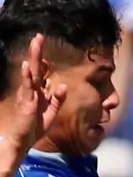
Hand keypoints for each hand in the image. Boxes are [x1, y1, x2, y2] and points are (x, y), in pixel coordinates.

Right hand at [4, 33, 66, 155]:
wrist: (24, 140)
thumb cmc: (35, 127)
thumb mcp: (51, 112)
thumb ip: (57, 100)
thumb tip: (64, 86)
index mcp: (38, 92)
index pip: (41, 74)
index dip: (45, 64)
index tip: (48, 54)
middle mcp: (32, 90)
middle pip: (36, 67)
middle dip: (38, 52)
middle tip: (39, 36)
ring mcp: (28, 94)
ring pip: (31, 72)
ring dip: (34, 57)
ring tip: (35, 42)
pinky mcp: (25, 101)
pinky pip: (27, 87)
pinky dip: (27, 75)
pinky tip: (27, 65)